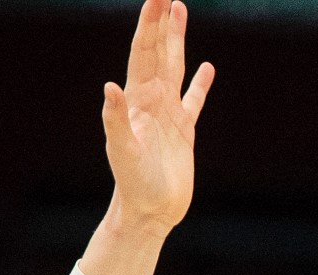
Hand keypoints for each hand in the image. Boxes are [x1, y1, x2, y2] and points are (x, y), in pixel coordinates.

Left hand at [102, 0, 213, 236]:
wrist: (149, 211)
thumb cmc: (132, 184)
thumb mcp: (122, 151)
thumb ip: (116, 119)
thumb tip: (110, 86)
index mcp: (137, 101)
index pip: (142, 53)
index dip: (148, 26)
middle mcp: (152, 101)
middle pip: (158, 51)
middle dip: (161, 22)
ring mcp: (169, 114)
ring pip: (175, 66)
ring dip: (177, 40)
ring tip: (180, 10)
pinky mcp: (185, 131)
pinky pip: (195, 99)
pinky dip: (201, 83)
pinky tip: (208, 68)